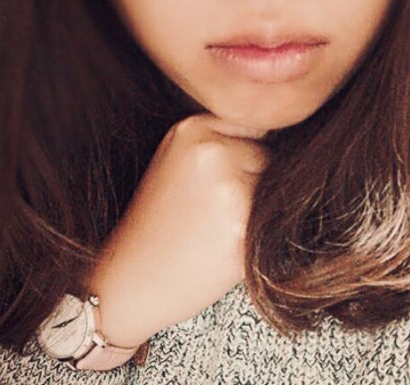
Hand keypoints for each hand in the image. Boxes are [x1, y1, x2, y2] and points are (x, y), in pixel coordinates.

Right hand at [87, 113, 267, 347]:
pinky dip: (257, 236)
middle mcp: (213, 150)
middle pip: (266, 158)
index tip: (214, 183)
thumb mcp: (173, 160)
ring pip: (273, 191)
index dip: (238, 160)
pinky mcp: (244, 225)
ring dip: (256, 210)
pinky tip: (223, 246)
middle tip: (210, 211)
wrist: (131, 281)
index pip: (252, 128)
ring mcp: (229, 186)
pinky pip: (274, 222)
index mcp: (193, 128)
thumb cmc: (156, 224)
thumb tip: (278, 136)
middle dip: (250, 182)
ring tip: (215, 228)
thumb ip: (217, 140)